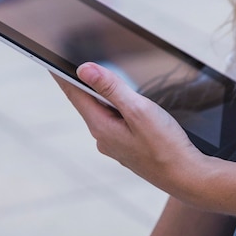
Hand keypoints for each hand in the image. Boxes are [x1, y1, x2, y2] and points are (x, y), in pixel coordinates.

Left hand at [53, 63, 206, 196]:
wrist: (186, 176)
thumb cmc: (165, 144)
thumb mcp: (138, 109)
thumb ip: (111, 88)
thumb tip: (84, 70)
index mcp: (101, 127)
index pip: (75, 94)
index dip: (62, 74)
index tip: (48, 59)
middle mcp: (103, 138)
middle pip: (88, 102)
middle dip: (83, 82)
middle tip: (74, 61)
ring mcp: (115, 144)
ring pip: (103, 111)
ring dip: (101, 94)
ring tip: (100, 76)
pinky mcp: (128, 146)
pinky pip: (115, 120)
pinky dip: (115, 106)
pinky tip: (124, 102)